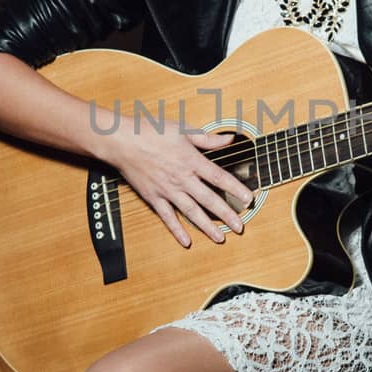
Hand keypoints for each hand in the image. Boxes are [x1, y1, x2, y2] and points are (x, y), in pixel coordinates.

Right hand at [104, 119, 252, 247]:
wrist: (122, 141)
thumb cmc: (151, 131)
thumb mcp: (183, 130)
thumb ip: (207, 139)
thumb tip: (229, 139)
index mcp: (191, 161)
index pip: (219, 178)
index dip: (236, 189)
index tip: (249, 199)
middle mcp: (182, 179)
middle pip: (209, 200)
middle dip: (226, 214)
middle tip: (240, 227)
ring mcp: (167, 190)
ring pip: (191, 212)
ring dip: (207, 226)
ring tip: (220, 238)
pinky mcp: (153, 197)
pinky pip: (168, 217)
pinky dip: (177, 230)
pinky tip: (186, 241)